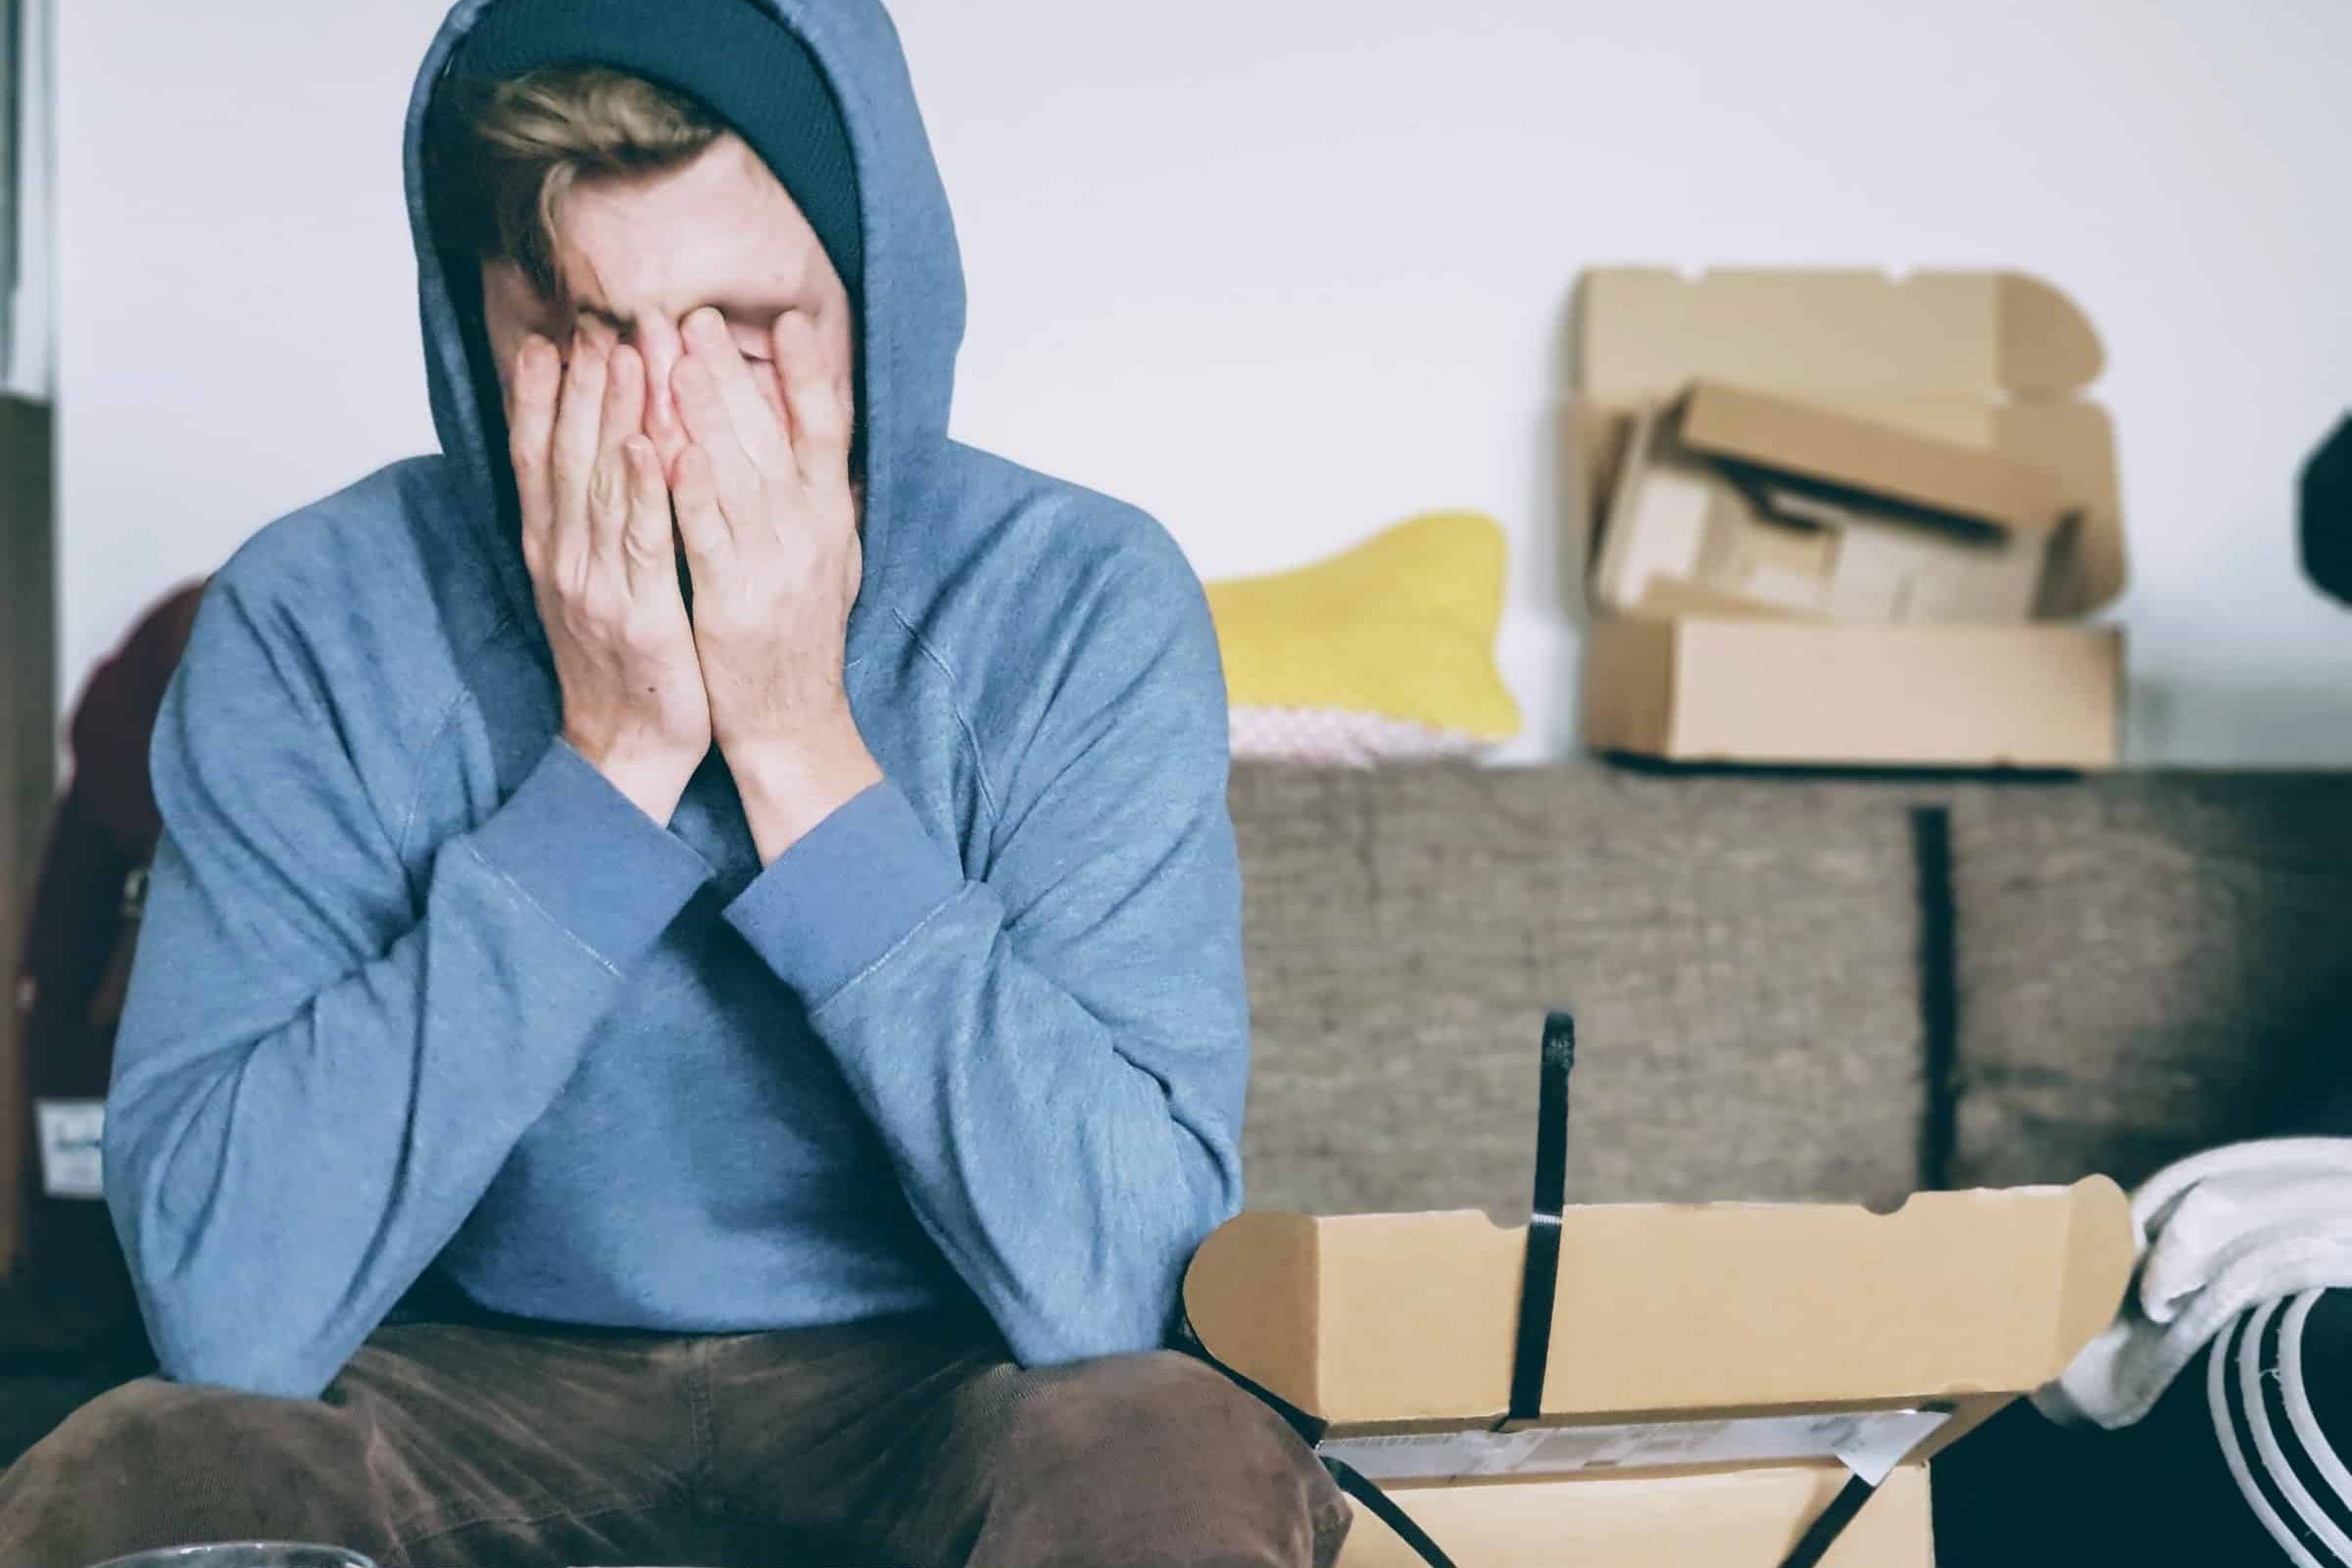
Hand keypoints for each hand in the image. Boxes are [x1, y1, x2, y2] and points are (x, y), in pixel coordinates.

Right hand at [509, 324, 711, 824]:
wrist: (625, 750)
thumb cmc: (620, 665)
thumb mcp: (589, 587)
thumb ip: (586, 524)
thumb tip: (590, 459)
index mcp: (551, 550)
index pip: (538, 457)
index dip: (541, 396)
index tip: (550, 337)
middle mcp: (564, 559)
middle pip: (567, 456)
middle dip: (581, 385)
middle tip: (596, 321)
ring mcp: (597, 586)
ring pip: (602, 485)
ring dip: (613, 416)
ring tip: (625, 354)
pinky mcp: (640, 614)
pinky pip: (643, 542)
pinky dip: (644, 491)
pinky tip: (650, 444)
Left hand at [670, 306, 879, 861]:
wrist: (792, 724)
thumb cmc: (799, 639)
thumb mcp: (831, 560)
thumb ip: (820, 500)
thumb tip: (819, 437)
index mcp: (830, 518)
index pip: (827, 430)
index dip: (810, 373)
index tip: (789, 319)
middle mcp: (810, 534)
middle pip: (772, 436)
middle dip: (730, 372)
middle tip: (694, 315)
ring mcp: (774, 566)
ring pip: (737, 474)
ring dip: (705, 412)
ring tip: (673, 355)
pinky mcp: (734, 601)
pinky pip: (708, 536)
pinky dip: (689, 490)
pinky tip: (666, 447)